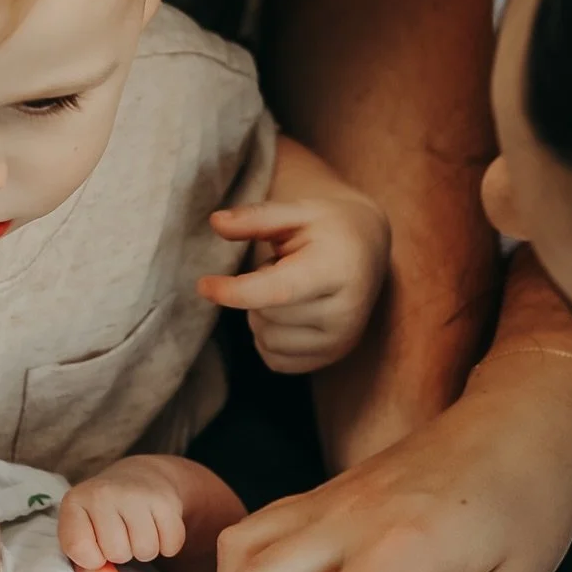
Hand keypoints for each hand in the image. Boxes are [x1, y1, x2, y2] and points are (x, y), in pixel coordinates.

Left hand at [58, 458, 185, 571]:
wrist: (139, 477)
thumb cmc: (104, 519)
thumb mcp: (83, 541)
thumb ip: (86, 571)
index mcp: (74, 501)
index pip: (78, 549)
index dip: (90, 559)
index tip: (95, 546)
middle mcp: (103, 493)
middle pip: (117, 554)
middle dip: (121, 553)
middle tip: (121, 533)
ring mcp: (136, 493)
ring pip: (146, 551)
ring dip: (144, 550)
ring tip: (137, 530)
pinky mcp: (165, 499)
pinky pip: (171, 545)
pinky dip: (166, 545)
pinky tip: (156, 527)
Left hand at [199, 196, 389, 374]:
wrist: (368, 250)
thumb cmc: (327, 227)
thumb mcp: (295, 212)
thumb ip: (255, 218)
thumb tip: (216, 222)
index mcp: (337, 269)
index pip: (277, 291)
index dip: (234, 291)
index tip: (202, 285)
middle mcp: (345, 311)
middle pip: (265, 315)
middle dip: (255, 292)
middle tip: (281, 268)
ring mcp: (342, 340)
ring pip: (266, 339)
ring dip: (261, 315)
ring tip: (289, 288)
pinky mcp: (332, 357)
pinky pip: (274, 360)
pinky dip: (269, 337)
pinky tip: (290, 312)